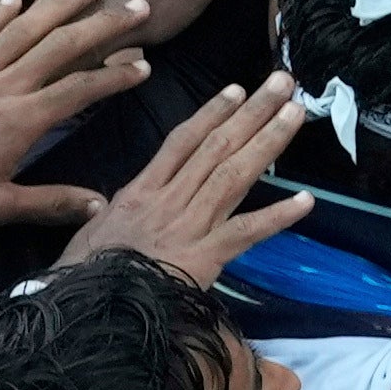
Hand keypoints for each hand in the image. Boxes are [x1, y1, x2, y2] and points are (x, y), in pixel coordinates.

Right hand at [61, 72, 319, 280]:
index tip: (237, 90)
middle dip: (253, 112)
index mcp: (142, 191)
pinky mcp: (206, 257)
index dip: (212, 113)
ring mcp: (191, 225)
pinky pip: (247, 232)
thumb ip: (111, 210)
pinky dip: (277, 216)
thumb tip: (113, 201)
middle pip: (217, 147)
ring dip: (267, 142)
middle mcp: (170, 199)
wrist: (87, 307)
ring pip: (234, 175)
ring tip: (294, 113)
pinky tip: (305, 200)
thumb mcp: (90, 230)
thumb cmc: (84, 273)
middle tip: (283, 82)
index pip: (182, 142)